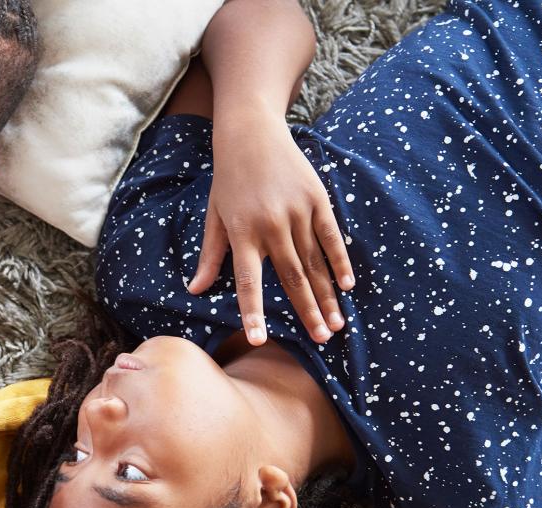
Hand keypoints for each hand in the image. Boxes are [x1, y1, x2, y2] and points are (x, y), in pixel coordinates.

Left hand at [189, 114, 354, 344]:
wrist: (251, 133)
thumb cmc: (229, 179)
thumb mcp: (214, 216)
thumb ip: (209, 255)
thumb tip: (193, 290)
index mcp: (242, 233)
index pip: (246, 281)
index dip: (252, 311)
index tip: (258, 339)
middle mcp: (270, 225)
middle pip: (291, 278)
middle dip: (307, 312)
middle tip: (321, 339)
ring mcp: (296, 211)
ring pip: (314, 262)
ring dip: (327, 295)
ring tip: (337, 323)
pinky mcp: (316, 199)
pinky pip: (330, 236)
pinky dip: (340, 261)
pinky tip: (348, 285)